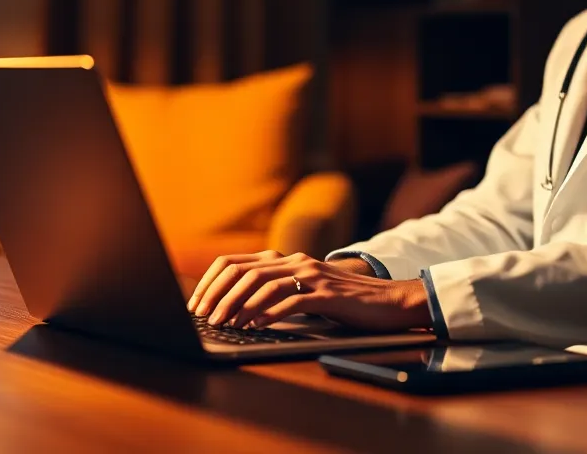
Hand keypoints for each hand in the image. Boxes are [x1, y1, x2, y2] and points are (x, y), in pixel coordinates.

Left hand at [186, 250, 431, 331]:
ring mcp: (313, 276)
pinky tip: (256, 326)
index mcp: (286, 260)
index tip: (197, 304)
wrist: (389, 301)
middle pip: (244, 271)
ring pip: (264, 284)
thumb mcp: (305, 291)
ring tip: (225, 324)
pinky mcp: (328, 295)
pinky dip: (269, 314)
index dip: (211, 282)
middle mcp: (296, 262)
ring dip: (239, 306)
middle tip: (204, 317)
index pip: (235, 262)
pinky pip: (292, 301)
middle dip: (218, 294)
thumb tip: (236, 310)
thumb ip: (276, 292)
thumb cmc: (344, 301)